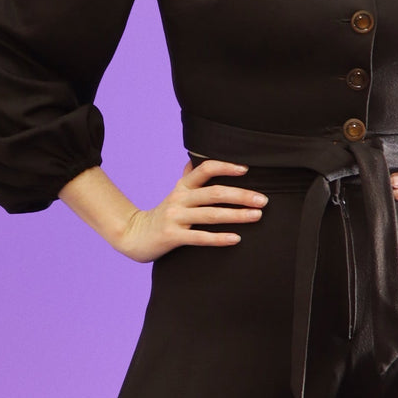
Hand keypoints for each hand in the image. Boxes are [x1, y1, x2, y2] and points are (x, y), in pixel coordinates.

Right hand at [117, 160, 267, 261]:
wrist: (134, 236)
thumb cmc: (163, 214)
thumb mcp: (176, 193)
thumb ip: (188, 177)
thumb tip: (196, 159)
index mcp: (183, 186)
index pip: (205, 169)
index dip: (226, 167)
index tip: (246, 169)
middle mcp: (179, 198)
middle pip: (214, 193)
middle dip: (241, 195)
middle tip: (263, 200)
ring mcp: (175, 217)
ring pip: (211, 214)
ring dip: (237, 215)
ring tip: (257, 216)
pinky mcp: (172, 236)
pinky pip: (199, 237)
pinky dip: (219, 238)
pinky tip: (236, 238)